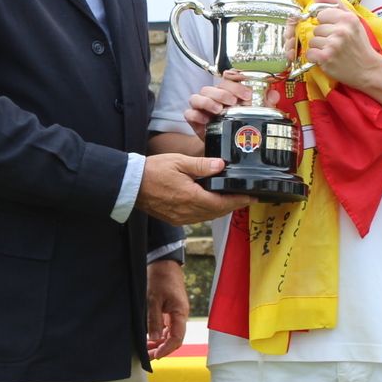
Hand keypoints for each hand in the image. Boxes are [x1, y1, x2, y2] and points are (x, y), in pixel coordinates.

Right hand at [136, 154, 250, 224]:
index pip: (222, 202)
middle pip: (217, 212)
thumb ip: (201, 165)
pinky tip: (211, 203)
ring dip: (221, 209)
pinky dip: (208, 211)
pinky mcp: (174, 218)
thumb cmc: (152, 171)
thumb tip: (221, 165)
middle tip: (246, 198)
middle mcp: (188, 212)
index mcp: (191, 197)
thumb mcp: (178, 162)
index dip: (239, 200)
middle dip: (233, 205)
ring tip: (232, 200)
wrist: (130, 185)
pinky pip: (197, 218)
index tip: (252, 197)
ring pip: (208, 216)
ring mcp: (181, 218)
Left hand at [146, 259, 188, 359]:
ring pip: (171, 334)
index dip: (166, 349)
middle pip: (175, 339)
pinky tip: (149, 339)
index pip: (177, 338)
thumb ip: (154, 320)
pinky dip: (159, 335)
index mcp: (180, 312)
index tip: (155, 356)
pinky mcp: (171, 310)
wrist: (164, 262)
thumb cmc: (160, 278)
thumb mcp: (153, 299)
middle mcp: (180, 315)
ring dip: (160, 343)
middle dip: (162, 349)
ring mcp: (176, 313)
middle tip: (148, 356)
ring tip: (146, 350)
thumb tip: (154, 339)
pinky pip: (167, 327)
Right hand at [183, 73, 252, 140]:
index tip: (246, 94)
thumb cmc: (239, 123)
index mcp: (224, 91)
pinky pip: (189, 114)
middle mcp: (210, 97)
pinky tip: (207, 120)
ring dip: (208, 102)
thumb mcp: (250, 112)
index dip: (235, 85)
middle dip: (222, 93)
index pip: (225, 81)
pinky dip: (197, 115)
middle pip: (209, 88)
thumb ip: (256, 101)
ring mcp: (200, 108)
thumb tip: (264, 91)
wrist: (229, 141)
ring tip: (219, 110)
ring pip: (196, 98)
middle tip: (233, 101)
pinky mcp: (193, 120)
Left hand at [300, 0, 381, 86]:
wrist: (368, 69)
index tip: (335, 31)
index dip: (326, 24)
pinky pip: (310, 53)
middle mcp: (341, 30)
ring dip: (319, 48)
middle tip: (336, 44)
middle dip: (323, 37)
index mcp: (347, 19)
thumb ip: (335, 5)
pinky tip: (327, 59)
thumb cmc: (359, 45)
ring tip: (332, 51)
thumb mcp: (354, 21)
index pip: (321, 15)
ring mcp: (333, 44)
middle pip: (316, 29)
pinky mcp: (326, 58)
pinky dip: (316, 57)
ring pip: (312, 41)